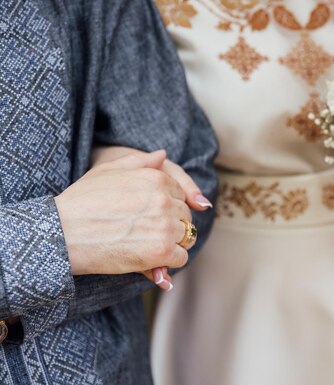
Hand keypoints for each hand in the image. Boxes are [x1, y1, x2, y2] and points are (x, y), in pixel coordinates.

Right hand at [55, 150, 197, 275]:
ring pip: (186, 237)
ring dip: (173, 244)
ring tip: (149, 247)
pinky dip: (169, 262)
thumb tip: (163, 154)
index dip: (168, 209)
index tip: (151, 217)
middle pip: (186, 217)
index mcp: (157, 179)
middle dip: (173, 226)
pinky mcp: (161, 250)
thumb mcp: (108, 170)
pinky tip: (152, 261)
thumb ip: (140, 162)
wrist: (63, 233)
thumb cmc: (82, 201)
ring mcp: (165, 225)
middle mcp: (165, 200)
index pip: (181, 195)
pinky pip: (180, 258)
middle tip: (149, 235)